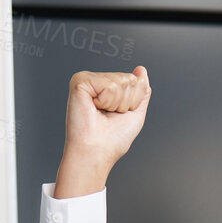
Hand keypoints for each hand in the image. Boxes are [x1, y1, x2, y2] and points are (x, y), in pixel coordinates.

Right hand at [55, 66, 151, 197]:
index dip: (133, 101)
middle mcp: (96, 81)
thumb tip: (141, 71)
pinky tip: (94, 108)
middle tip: (109, 115)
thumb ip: (141, 90)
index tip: (118, 115)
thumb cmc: (112, 140)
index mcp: (107, 88)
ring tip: (101, 113)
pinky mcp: (80, 81)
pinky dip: (107, 101)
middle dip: (126, 102)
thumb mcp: (135, 113)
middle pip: (130, 79)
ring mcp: (87, 79)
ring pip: (121, 81)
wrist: (96, 152)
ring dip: (117, 103)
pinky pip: (109, 84)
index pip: (135, 81)